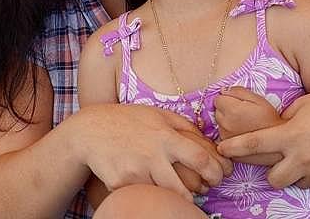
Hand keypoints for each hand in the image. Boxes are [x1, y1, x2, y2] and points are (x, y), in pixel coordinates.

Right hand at [72, 104, 232, 200]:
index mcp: (165, 137)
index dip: (215, 171)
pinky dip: (148, 192)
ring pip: (163, 194)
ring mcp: (135, 172)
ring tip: (181, 191)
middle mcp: (152, 155)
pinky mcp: (120, 184)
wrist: (90, 131)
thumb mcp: (157, 114)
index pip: (200, 158)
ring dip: (174, 196)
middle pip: (183, 187)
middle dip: (198, 193)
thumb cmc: (127, 120)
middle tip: (204, 191)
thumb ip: (183, 125)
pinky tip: (148, 183)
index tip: (219, 176)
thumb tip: (208, 139)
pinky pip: (141, 194)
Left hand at [214, 86, 282, 138]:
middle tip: (243, 113)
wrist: (279, 143)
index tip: (238, 103)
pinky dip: (229, 134)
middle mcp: (225, 125)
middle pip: (217, 111)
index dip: (228, 98)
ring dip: (227, 122)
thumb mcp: (258, 99)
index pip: (218, 99)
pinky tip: (242, 134)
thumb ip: (238, 91)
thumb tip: (223, 90)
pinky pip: (222, 136)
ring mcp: (225, 139)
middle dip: (227, 110)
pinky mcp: (227, 149)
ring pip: (219, 124)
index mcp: (232, 111)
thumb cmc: (271, 119)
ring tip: (244, 124)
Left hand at [217, 81, 309, 187]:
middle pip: (272, 179)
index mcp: (291, 134)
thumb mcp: (303, 105)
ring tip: (302, 156)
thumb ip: (285, 122)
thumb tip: (274, 130)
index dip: (234, 148)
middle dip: (269, 170)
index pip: (253, 145)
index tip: (222, 149)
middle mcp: (304, 157)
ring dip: (293, 173)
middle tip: (275, 158)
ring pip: (295, 183)